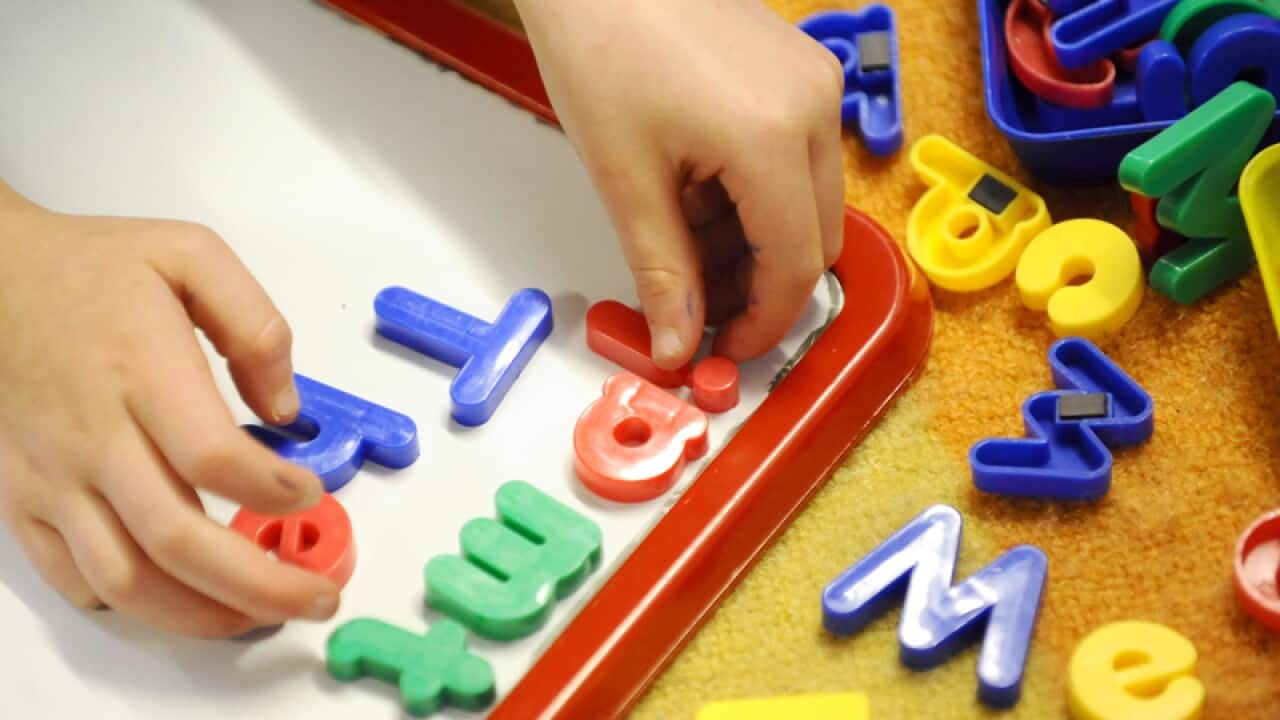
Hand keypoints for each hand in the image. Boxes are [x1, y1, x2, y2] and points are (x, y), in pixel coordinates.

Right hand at [0, 182, 337, 637]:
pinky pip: (73, 574)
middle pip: (177, 538)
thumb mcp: (190, 254)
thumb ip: (255, 325)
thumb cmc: (90, 268)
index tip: (310, 494)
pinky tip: (178, 599)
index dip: (274, 491)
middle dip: (259, 583)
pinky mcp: (25, 498)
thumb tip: (286, 409)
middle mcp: (95, 436)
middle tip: (316, 597)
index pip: (213, 457)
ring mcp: (54, 476)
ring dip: (201, 613)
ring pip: (126, 577)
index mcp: (142, 372)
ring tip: (260, 615)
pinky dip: (130, 603)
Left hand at [516, 0, 844, 368]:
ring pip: (807, 203)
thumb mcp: (625, 179)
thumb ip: (662, 272)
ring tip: (680, 237)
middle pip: (813, 238)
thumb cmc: (600, 44)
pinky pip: (796, 159)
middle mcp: (814, 106)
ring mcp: (813, 83)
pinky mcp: (799, 71)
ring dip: (753, 241)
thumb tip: (677, 344)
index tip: (724, 349)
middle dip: (758, 284)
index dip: (763, 322)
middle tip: (695, 304)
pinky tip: (696, 192)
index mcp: (773, 136)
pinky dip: (754, 196)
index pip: (796, 264)